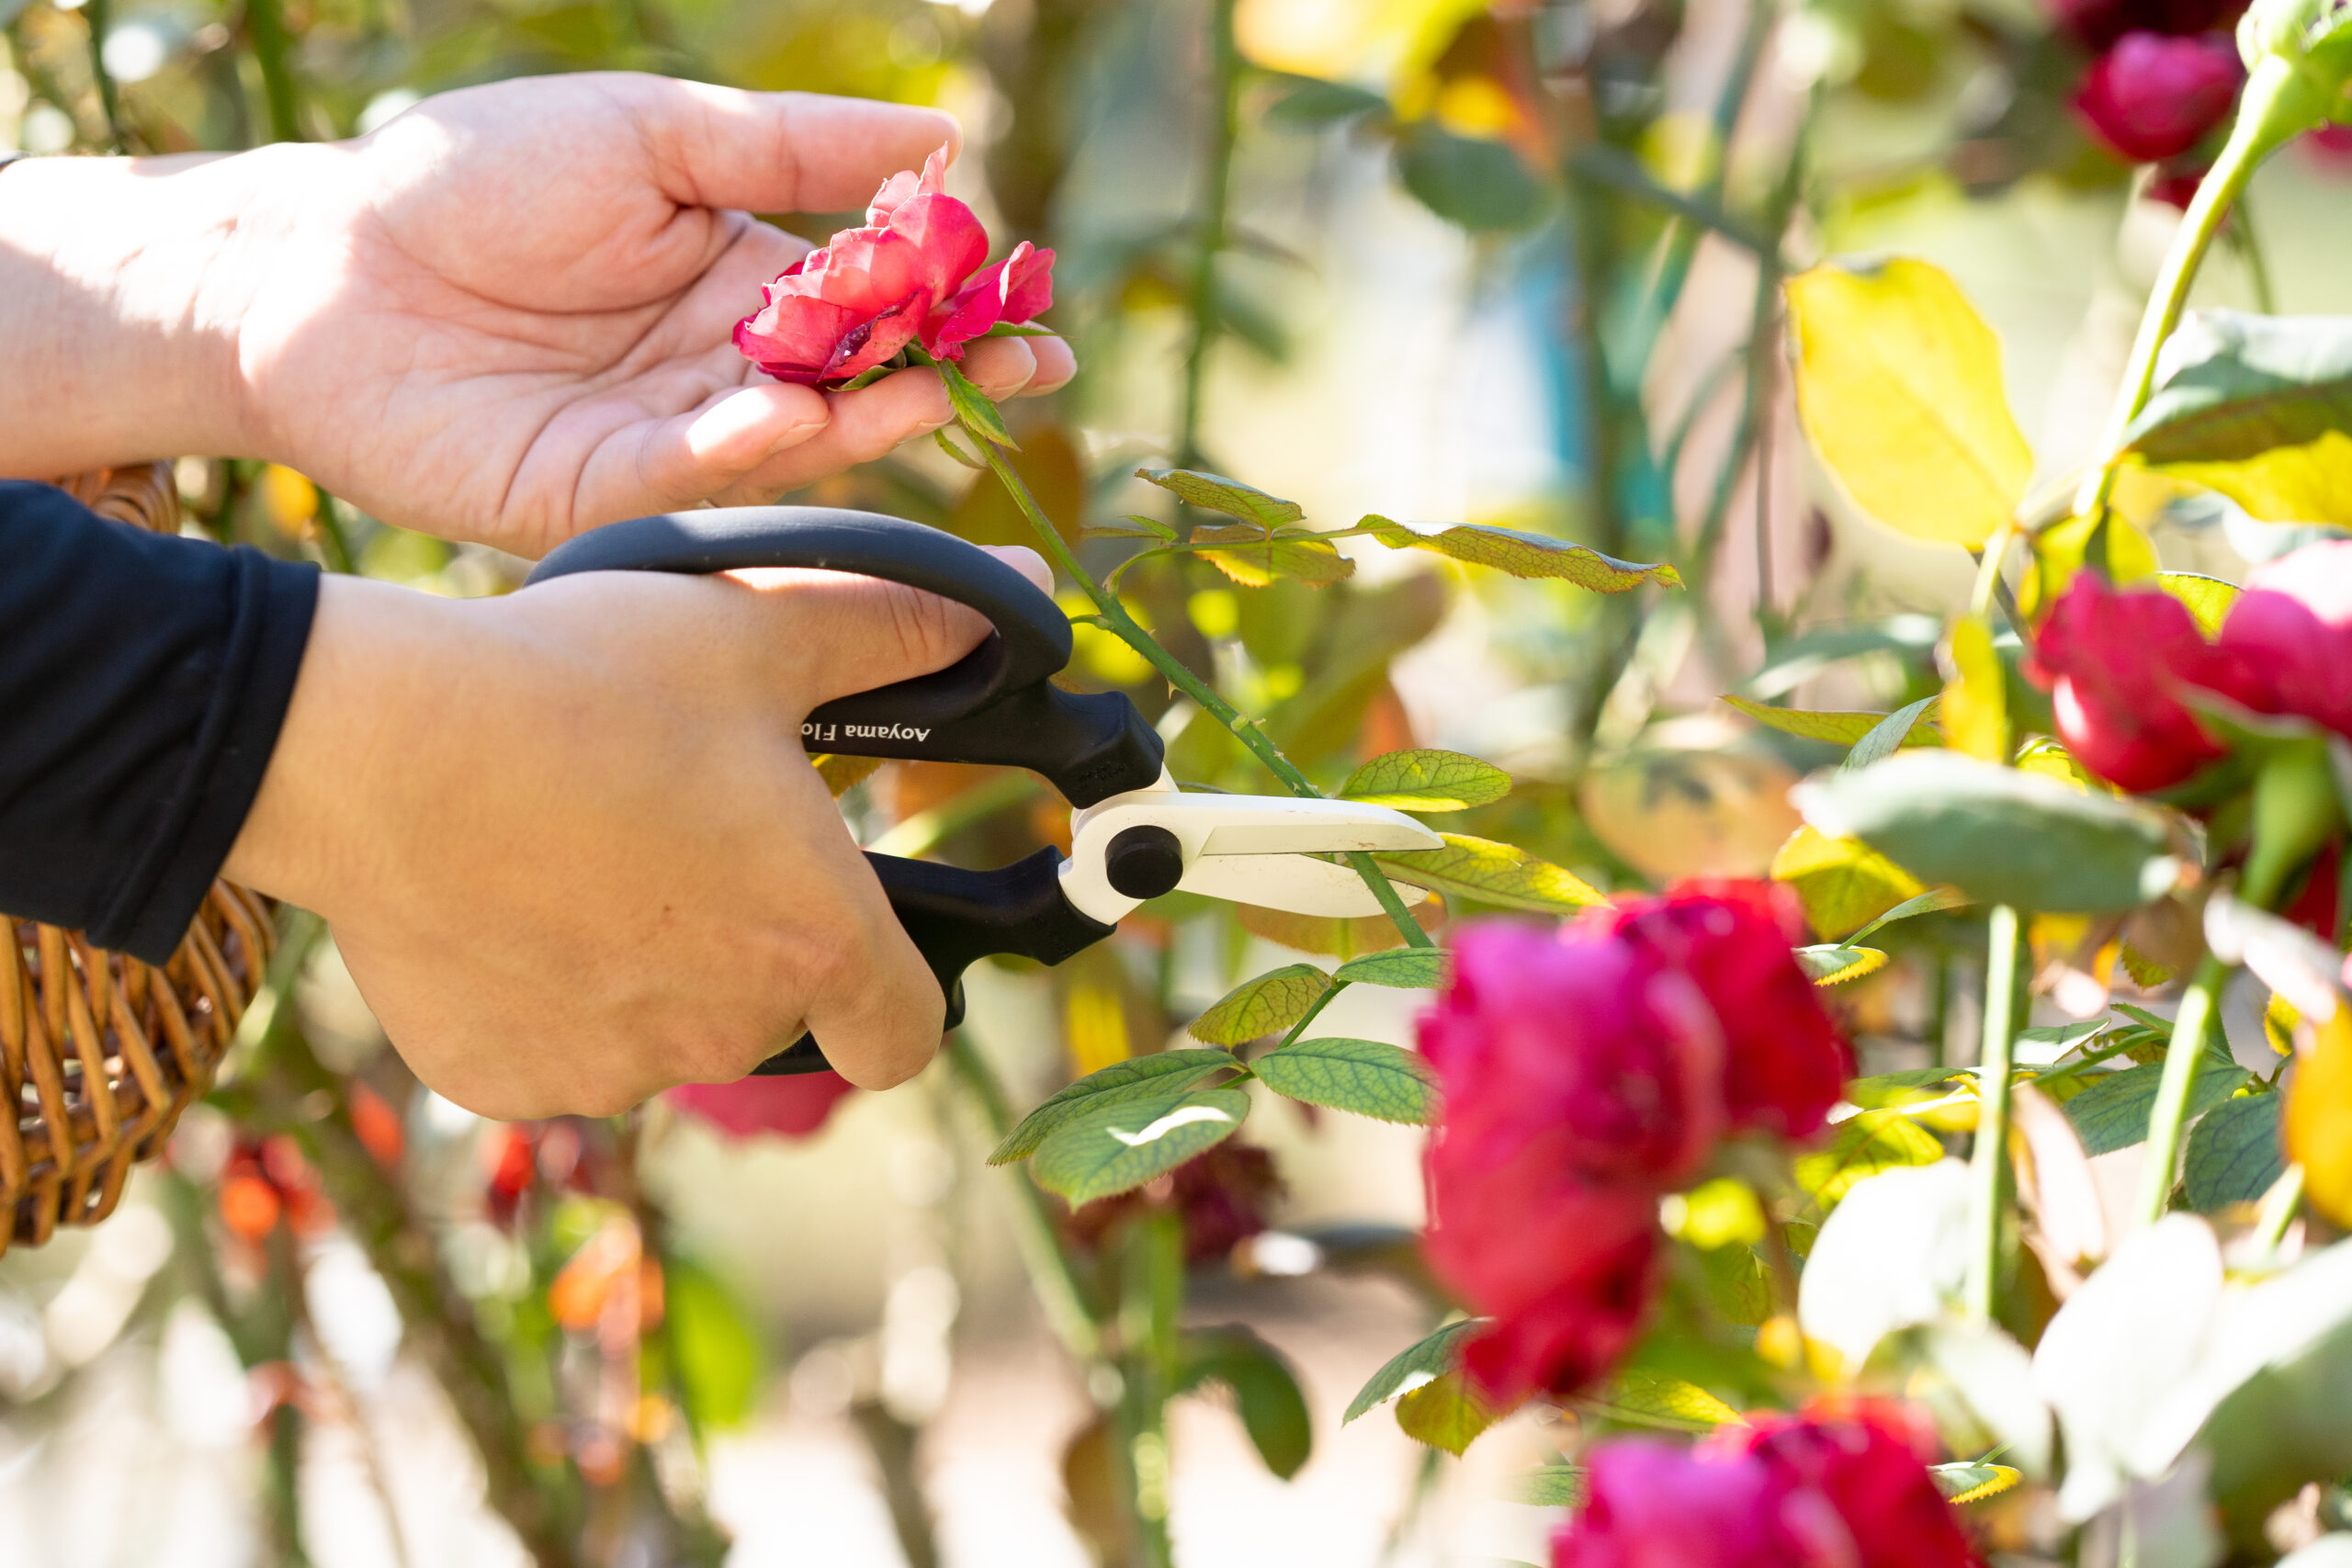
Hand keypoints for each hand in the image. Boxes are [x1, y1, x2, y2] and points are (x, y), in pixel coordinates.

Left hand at [0, 74, 1069, 556]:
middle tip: (1014, 370)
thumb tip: (938, 147)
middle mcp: (719, 371)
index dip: (956, 311)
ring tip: (916, 386)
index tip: (1032, 315)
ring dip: (859, 418)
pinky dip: (741, 448)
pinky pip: (686, 477)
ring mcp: (663, 441)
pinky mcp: (596, 498)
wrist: (311, 257)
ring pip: (789, 442)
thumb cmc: (471, 175)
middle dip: (943, 379)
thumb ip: (789, 148)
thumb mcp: (651, 131)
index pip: (877, 305)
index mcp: (739, 281)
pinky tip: (780, 408)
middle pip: (856, 385)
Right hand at [223, 549, 1051, 1117]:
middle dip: (750, 948)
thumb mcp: (760, 628)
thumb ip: (899, 631)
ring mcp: (609, 1068)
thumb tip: (1024, 612)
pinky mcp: (501, 1080)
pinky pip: (552, 1050)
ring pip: (661, 1035)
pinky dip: (544, 994)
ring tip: (582, 853)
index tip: (861, 942)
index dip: (896, 994)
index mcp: (814, 942)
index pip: (906, 1037)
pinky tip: (507, 899)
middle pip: (776, 1020)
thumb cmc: (583, 683)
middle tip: (684, 842)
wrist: (373, 747)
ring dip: (647, 970)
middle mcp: (727, 1031)